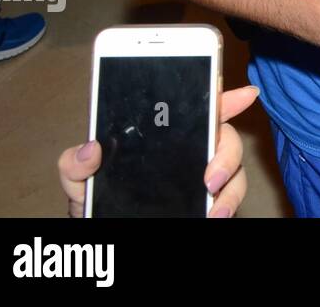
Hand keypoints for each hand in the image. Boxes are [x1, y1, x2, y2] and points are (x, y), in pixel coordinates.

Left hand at [60, 85, 258, 217]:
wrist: (103, 225)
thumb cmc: (96, 193)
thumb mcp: (78, 176)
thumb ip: (75, 162)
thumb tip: (90, 150)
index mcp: (166, 131)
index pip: (200, 103)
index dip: (224, 95)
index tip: (244, 94)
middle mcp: (192, 147)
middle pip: (225, 136)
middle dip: (227, 152)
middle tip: (209, 178)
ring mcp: (204, 172)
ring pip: (235, 167)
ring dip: (231, 183)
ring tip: (212, 204)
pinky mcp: (210, 198)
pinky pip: (231, 195)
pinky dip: (228, 204)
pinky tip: (216, 214)